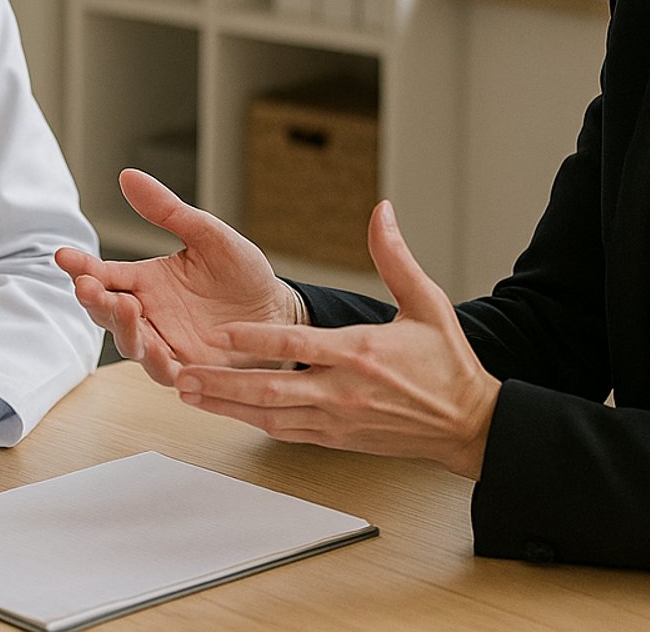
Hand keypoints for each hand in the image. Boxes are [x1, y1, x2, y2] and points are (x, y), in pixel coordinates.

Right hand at [54, 169, 300, 385]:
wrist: (280, 311)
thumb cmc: (243, 274)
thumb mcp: (207, 235)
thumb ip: (167, 210)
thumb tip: (127, 176)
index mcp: (147, 281)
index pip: (105, 274)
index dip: (82, 266)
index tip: (62, 255)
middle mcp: (149, 314)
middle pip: (107, 311)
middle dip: (94, 300)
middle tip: (87, 286)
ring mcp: (165, 343)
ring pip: (130, 342)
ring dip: (121, 328)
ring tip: (123, 307)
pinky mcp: (188, 368)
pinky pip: (164, 370)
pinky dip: (155, 362)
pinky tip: (153, 349)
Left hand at [174, 201, 499, 478]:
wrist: (468, 424)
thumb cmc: (447, 363)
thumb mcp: (427, 302)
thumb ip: (395, 257)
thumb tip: (382, 211)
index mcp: (360, 352)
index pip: (296, 345)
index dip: (255, 340)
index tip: (219, 333)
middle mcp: (343, 390)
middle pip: (271, 389)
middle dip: (222, 383)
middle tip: (181, 373)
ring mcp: (337, 419)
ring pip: (270, 416)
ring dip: (226, 406)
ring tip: (187, 393)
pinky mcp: (336, 438)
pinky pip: (285, 432)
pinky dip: (251, 422)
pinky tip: (225, 412)